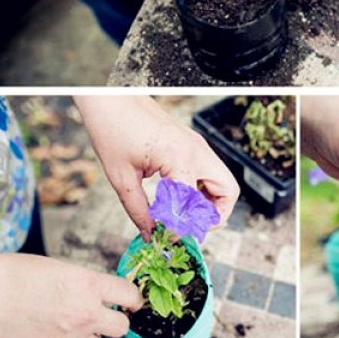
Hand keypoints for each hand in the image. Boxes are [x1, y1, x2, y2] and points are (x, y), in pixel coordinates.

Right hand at [0, 255, 141, 337]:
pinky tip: (41, 334)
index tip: (130, 302)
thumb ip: (83, 283)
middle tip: (101, 317)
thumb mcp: (57, 268)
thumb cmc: (14, 277)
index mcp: (88, 286)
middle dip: (114, 322)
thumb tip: (97, 293)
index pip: (129, 295)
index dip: (132, 299)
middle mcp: (84, 315)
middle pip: (122, 328)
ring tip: (63, 325)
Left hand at [76, 94, 239, 239]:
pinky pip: (207, 172)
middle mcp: (196, 151)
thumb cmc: (112, 128)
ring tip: (182, 216)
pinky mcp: (190, 144)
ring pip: (221, 182)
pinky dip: (200, 190)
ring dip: (208, 203)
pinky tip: (176, 198)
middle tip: (190, 229)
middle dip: (214, 216)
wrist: (110, 99)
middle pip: (228, 192)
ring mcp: (196, 145)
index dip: (183, 228)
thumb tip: (150, 234)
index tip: (168, 238)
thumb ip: (139, 210)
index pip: (194, 205)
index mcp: (181, 158)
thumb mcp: (121, 177)